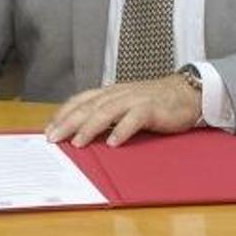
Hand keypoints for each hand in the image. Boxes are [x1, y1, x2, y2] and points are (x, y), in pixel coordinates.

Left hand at [44, 75, 200, 147]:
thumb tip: (82, 132)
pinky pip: (134, 118)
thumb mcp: (126, 104)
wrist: (187, 92)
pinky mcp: (152, 108)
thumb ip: (107, 114)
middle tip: (53, 138)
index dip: (63, 114)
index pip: (81, 100)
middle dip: (68, 123)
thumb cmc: (155, 102)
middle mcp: (119, 94)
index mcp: (110, 93)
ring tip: (78, 143)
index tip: (48, 129)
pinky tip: (113, 142)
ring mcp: (135, 100)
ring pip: (107, 111)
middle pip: (89, 107)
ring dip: (90, 127)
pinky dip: (122, 130)